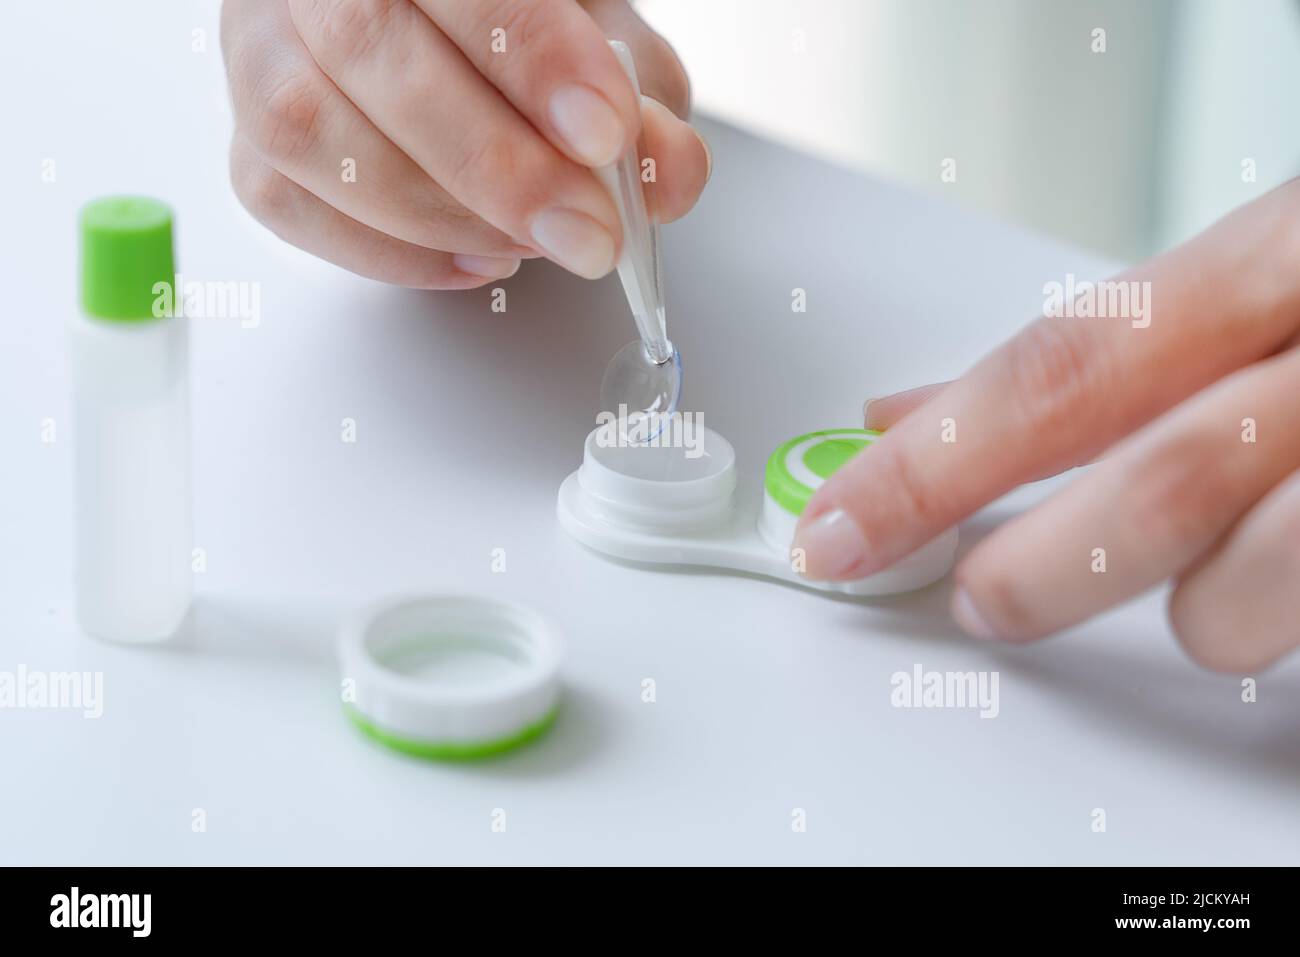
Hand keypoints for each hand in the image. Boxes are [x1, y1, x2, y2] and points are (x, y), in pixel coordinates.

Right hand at [220, 0, 708, 286]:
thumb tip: (670, 174)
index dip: (530, 53)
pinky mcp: (250, 136)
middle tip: (587, 234)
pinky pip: (283, 201)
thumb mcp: (606, 53)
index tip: (603, 133)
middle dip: (494, 164)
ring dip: (438, 215)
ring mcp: (262, 46)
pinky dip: (389, 252)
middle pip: (370, 46)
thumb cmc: (526, 40)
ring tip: (532, 246)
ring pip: (309, 131)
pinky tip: (473, 260)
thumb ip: (642, 103)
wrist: (457, 48)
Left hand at [795, 180, 1299, 671]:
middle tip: (981, 592)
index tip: (843, 524)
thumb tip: (918, 412)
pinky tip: (1293, 571)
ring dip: (1199, 610)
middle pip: (1162, 479)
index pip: (1065, 365)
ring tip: (1202, 583)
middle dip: (1039, 562)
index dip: (936, 459)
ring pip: (1261, 587)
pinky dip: (1287, 616)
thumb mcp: (1252, 279)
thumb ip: (1092, 353)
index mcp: (1293, 260)